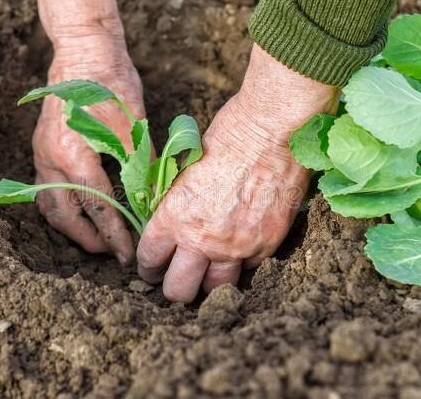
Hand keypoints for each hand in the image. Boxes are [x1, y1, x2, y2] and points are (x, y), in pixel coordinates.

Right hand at [33, 0, 144, 264]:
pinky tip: (83, 211)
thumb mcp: (132, 125)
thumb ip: (139, 167)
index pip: (96, 206)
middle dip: (87, 239)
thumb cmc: (111, 82)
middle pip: (63, 214)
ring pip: (50, 204)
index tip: (128, 254)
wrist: (84, 50)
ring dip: (71, 226)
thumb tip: (152, 201)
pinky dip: (64, 206)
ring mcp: (42, 152)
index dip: (114, 234)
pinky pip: (47, 188)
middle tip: (111, 254)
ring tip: (96, 239)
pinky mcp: (44, 147)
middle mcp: (50, 158)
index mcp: (73, 154)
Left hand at [137, 44, 339, 301]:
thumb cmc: (226, 137)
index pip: (150, 261)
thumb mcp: (185, 172)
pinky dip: (241, 263)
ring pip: (216, 290)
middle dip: (173, 287)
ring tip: (208, 271)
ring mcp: (237, 247)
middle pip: (178, 291)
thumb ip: (176, 207)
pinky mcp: (266, 244)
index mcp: (174, 218)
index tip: (153, 267)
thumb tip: (169, 226)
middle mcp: (202, 240)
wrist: (272, 129)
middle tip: (177, 277)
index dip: (148, 267)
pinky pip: (248, 269)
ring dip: (209, 282)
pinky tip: (239, 248)